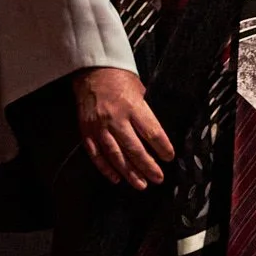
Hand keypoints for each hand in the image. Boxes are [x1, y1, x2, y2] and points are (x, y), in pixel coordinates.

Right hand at [73, 67, 174, 188]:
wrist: (91, 71)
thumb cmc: (120, 79)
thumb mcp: (140, 90)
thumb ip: (146, 112)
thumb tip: (156, 135)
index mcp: (133, 106)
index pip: (152, 132)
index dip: (162, 147)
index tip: (169, 157)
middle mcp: (116, 118)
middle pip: (135, 148)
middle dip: (148, 166)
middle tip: (158, 178)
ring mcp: (100, 127)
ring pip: (116, 156)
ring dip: (130, 172)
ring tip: (141, 184)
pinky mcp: (87, 132)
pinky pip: (96, 155)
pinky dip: (106, 169)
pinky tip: (116, 178)